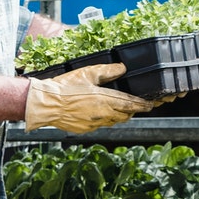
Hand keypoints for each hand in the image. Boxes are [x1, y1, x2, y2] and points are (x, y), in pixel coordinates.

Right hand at [23, 63, 150, 132]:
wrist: (47, 104)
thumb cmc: (65, 87)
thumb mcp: (88, 72)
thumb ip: (108, 71)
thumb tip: (122, 68)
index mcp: (106, 100)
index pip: (131, 104)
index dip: (143, 105)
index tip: (151, 104)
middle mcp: (103, 115)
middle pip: (125, 115)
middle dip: (131, 110)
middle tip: (134, 104)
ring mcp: (95, 124)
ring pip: (113, 121)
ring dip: (118, 115)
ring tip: (116, 107)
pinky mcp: (86, 129)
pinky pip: (100, 125)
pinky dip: (103, 119)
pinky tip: (97, 112)